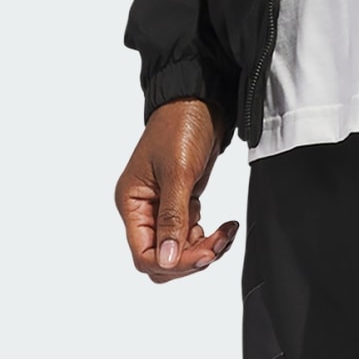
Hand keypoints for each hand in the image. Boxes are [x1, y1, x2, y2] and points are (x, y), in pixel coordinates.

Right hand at [115, 98, 236, 279]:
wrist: (202, 97)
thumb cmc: (182, 125)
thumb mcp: (178, 171)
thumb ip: (172, 217)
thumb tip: (165, 260)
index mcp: (132, 202)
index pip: (144, 254)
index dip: (173, 262)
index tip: (203, 254)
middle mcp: (144, 207)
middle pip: (160, 257)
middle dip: (189, 257)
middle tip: (218, 244)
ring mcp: (163, 204)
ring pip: (176, 247)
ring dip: (202, 247)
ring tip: (225, 233)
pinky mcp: (182, 197)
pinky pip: (188, 231)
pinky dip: (206, 235)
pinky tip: (223, 226)